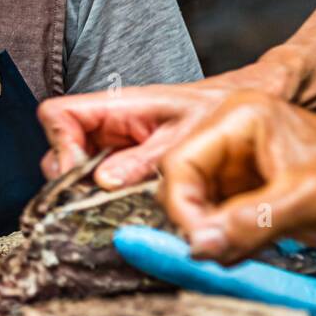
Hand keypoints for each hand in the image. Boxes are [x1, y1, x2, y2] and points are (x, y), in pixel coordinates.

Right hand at [37, 63, 290, 188]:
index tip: (79, 178)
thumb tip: (102, 180)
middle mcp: (110, 126)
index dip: (59, 145)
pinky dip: (106, 201)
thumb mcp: (191, 135)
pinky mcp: (129, 166)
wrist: (258, 104)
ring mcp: (117, 147)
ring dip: (87, 193)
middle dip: (70, 179)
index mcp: (120, 106)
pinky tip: (132, 211)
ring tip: (117, 209)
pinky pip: (100, 184)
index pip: (58, 115)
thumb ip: (146, 160)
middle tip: (96, 203)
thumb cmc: (228, 106)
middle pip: (58, 149)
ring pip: (76, 172)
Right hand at [157, 91, 315, 262]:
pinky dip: (223, 242)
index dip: (181, 204)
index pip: (180, 161)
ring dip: (209, 235)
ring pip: (193, 207)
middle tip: (216, 248)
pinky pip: (213, 221)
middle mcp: (230, 140)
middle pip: (180, 184)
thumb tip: (200, 243)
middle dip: (195, 221)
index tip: (194, 240)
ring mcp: (235, 168)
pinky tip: (245, 249)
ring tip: (238, 249)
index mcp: (239, 120)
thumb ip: (249, 223)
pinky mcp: (242, 194)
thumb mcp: (306, 201)